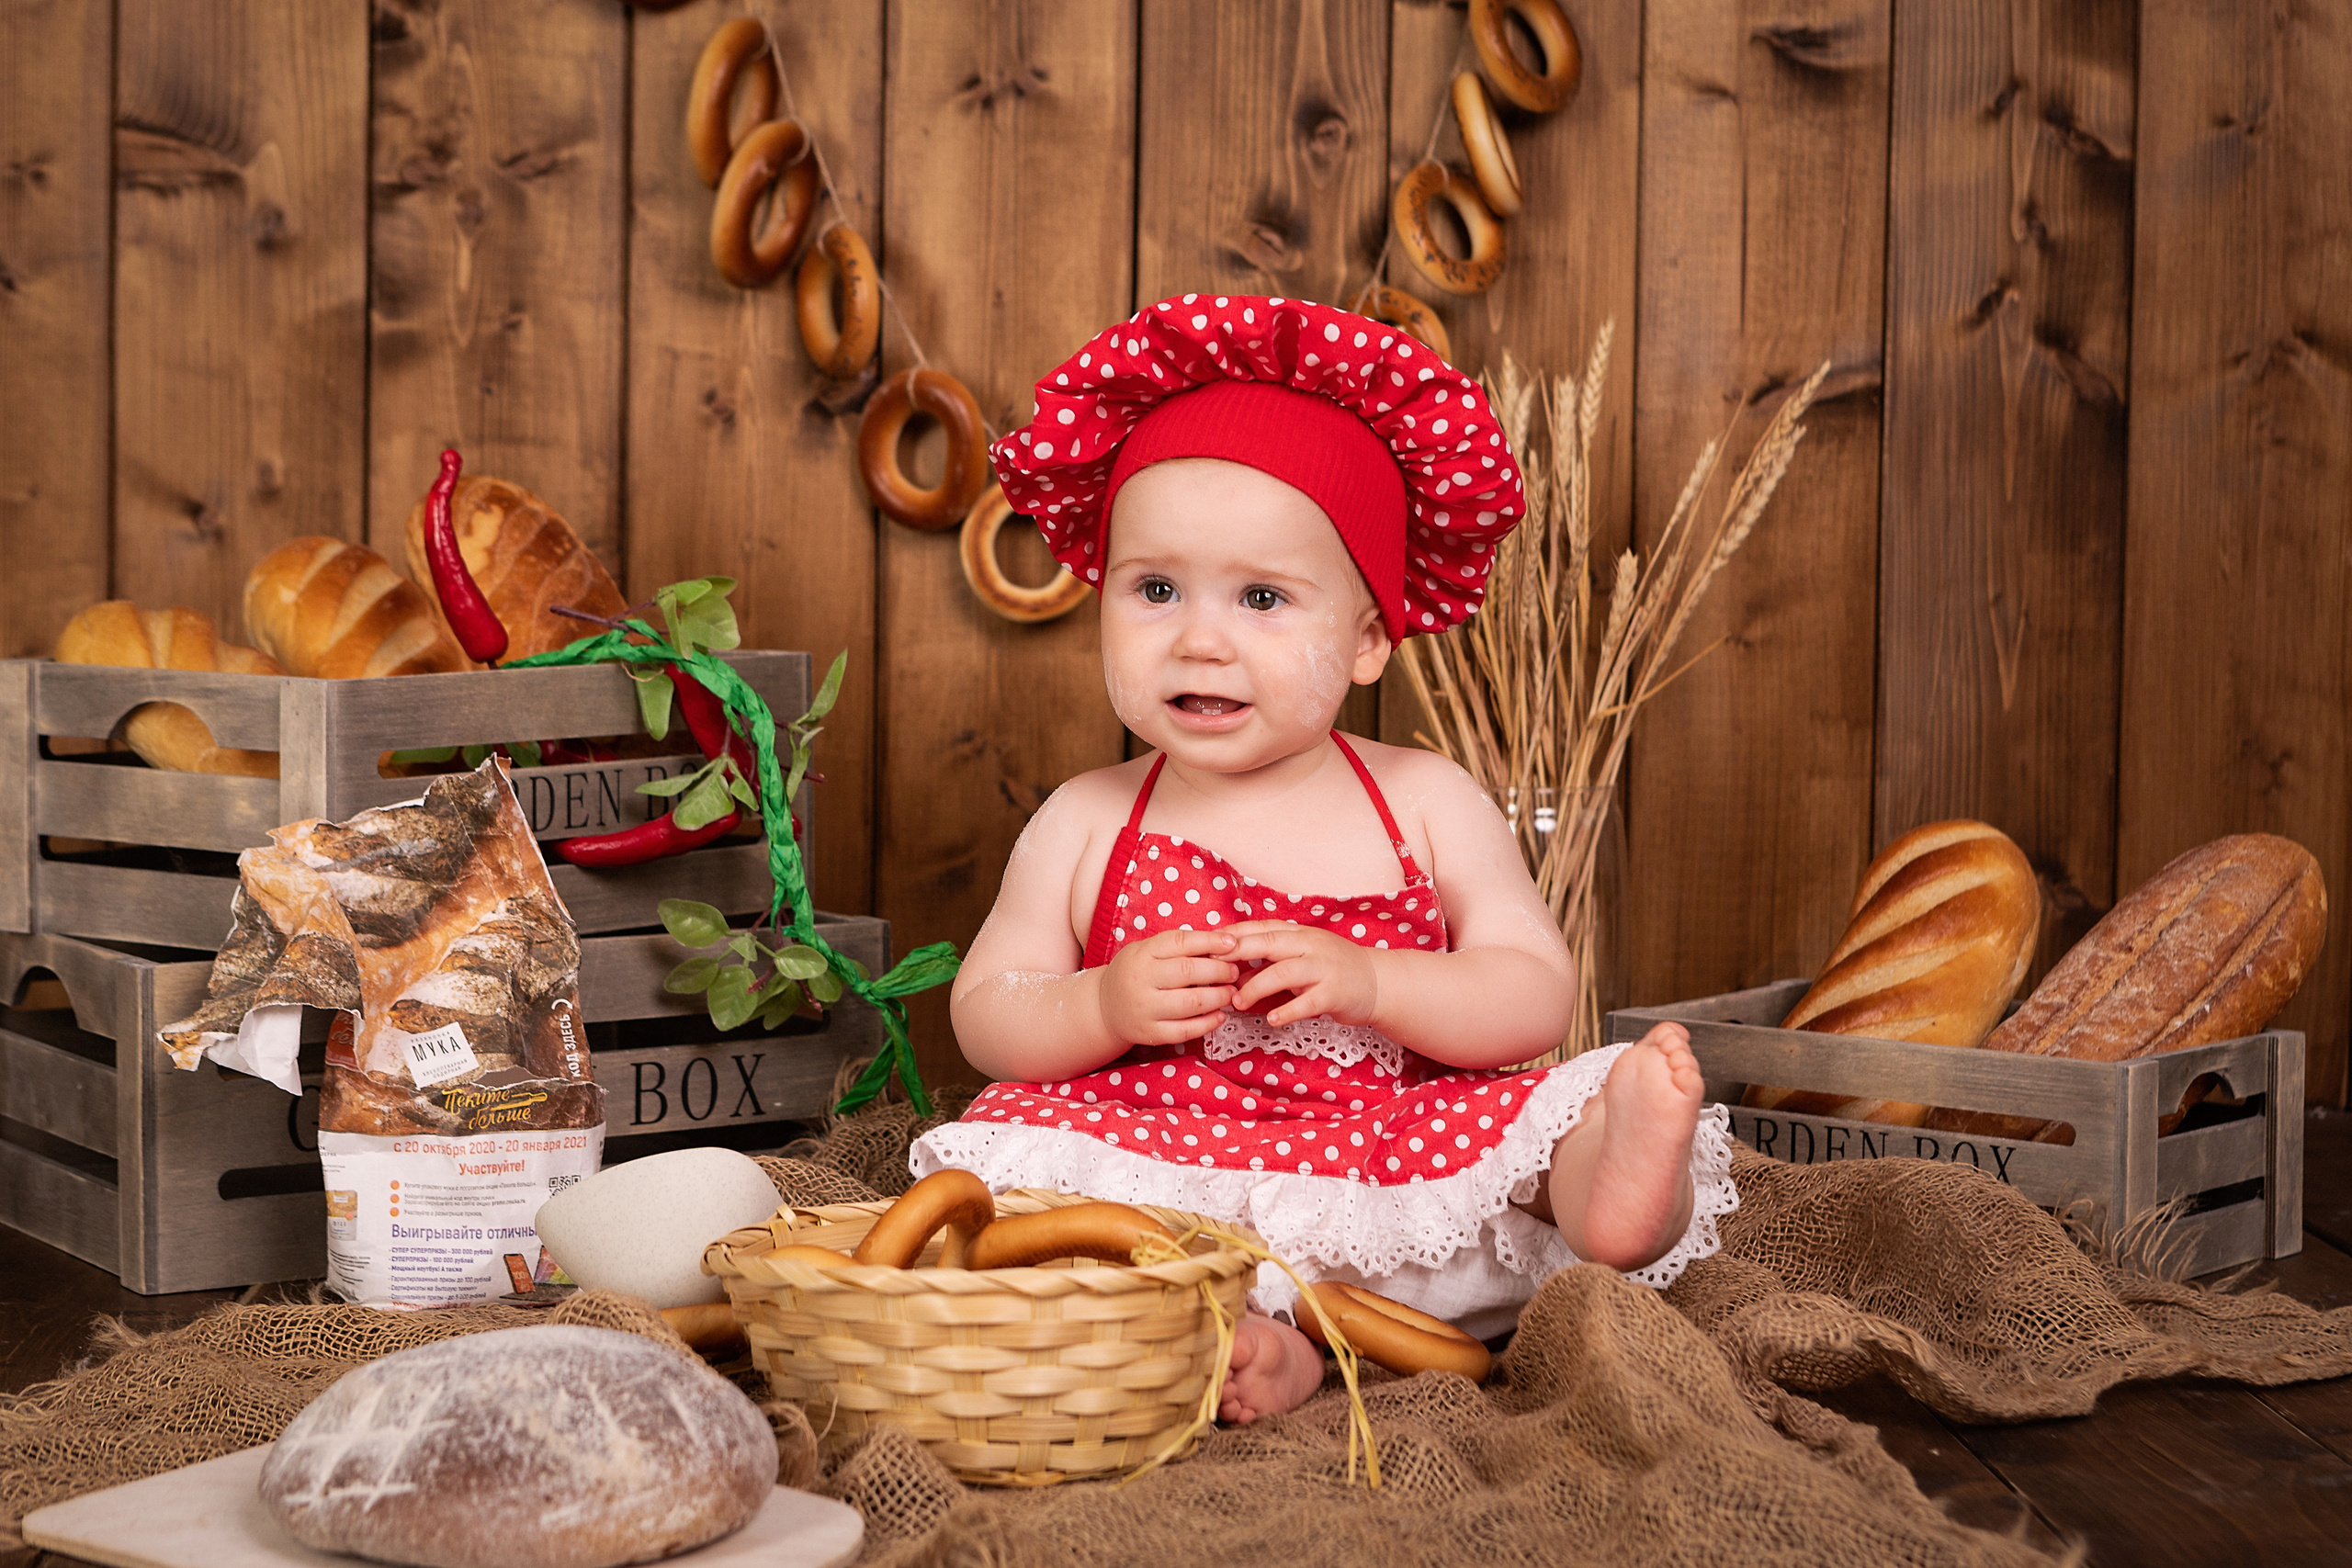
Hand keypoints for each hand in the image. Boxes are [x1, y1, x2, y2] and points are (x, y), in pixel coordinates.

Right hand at [1097, 929, 1240, 1044]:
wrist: (1104, 1006)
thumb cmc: (1136, 973)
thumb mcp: (1148, 951)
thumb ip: (1179, 948)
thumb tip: (1223, 944)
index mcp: (1142, 953)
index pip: (1181, 942)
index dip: (1210, 942)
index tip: (1232, 944)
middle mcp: (1141, 979)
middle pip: (1188, 972)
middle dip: (1219, 971)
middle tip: (1234, 971)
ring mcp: (1144, 1008)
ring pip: (1190, 1003)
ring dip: (1218, 997)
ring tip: (1231, 993)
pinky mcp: (1149, 1032)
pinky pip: (1184, 1030)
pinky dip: (1207, 1024)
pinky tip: (1220, 1016)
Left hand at [1222, 921, 1380, 1027]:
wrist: (1378, 982)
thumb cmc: (1331, 970)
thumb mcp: (1301, 956)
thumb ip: (1270, 960)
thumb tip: (1230, 970)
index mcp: (1298, 934)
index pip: (1259, 927)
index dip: (1232, 935)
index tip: (1204, 945)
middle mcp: (1309, 945)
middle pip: (1267, 942)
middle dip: (1236, 954)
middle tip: (1210, 970)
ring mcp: (1323, 968)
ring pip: (1283, 972)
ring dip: (1256, 987)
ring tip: (1237, 1002)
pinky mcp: (1334, 992)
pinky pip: (1307, 1002)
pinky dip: (1287, 1010)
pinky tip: (1272, 1020)